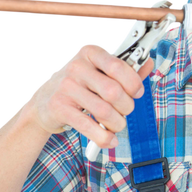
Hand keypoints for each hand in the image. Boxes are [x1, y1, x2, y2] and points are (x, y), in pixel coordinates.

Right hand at [26, 42, 152, 148]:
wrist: (43, 101)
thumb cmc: (80, 84)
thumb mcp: (100, 70)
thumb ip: (125, 68)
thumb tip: (148, 62)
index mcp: (90, 51)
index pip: (118, 66)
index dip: (134, 82)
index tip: (138, 92)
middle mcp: (76, 66)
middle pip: (114, 91)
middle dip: (127, 106)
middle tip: (125, 110)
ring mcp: (66, 86)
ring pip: (104, 110)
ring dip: (117, 123)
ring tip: (117, 124)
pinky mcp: (59, 107)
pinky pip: (88, 126)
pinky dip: (104, 137)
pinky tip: (110, 140)